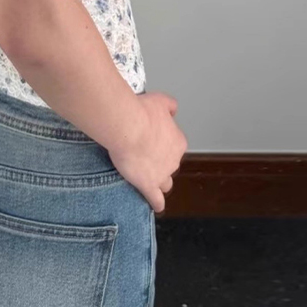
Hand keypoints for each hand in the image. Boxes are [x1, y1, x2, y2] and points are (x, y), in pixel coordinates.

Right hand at [106, 92, 186, 213]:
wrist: (128, 127)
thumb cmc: (142, 113)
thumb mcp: (160, 101)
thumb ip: (170, 105)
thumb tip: (174, 110)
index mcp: (178, 141)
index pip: (175, 146)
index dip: (162, 143)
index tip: (151, 139)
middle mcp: (173, 160)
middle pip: (170, 164)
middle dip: (161, 162)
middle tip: (145, 154)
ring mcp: (162, 174)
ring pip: (165, 183)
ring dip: (160, 182)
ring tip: (150, 179)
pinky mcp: (148, 185)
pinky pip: (156, 199)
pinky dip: (156, 202)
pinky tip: (155, 205)